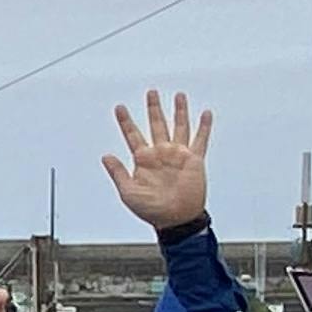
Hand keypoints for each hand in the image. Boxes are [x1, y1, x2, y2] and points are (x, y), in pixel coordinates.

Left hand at [101, 89, 215, 232]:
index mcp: (144, 160)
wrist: (176, 219)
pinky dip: (204, 126)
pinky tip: (206, 113)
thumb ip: (118, 173)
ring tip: (179, 96)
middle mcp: (161, 153)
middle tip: (151, 92)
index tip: (119, 107)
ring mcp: (178, 155)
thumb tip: (106, 156)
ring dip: (179, 111)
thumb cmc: (152, 210)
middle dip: (153, 108)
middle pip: (156, 124)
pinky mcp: (195, 160)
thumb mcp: (129, 192)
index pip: (133, 134)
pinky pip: (200, 140)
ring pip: (179, 127)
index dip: (126, 121)